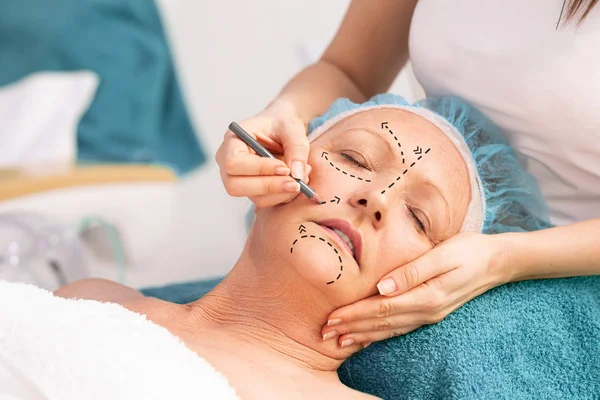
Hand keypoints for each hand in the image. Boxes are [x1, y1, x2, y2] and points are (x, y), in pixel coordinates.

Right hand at [216, 103, 311, 207]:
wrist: (283, 130)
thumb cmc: (283, 124)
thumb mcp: (293, 128)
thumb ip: (297, 148)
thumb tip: (297, 174)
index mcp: (231, 141)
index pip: (235, 162)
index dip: (259, 169)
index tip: (285, 168)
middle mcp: (227, 163)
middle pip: (236, 186)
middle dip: (269, 187)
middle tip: (297, 184)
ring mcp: (237, 180)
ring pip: (254, 197)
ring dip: (281, 192)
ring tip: (303, 177)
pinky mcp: (251, 191)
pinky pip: (265, 201)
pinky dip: (284, 195)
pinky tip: (297, 182)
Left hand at [321, 232, 513, 347]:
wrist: (497, 261)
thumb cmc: (468, 250)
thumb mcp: (442, 254)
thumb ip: (413, 271)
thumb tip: (383, 287)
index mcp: (426, 296)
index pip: (381, 308)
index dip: (355, 314)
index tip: (331, 318)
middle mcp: (426, 311)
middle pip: (381, 323)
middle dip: (351, 328)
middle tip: (325, 333)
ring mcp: (429, 315)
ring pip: (389, 329)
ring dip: (362, 335)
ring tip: (339, 340)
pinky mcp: (431, 312)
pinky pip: (400, 328)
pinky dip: (381, 335)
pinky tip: (368, 338)